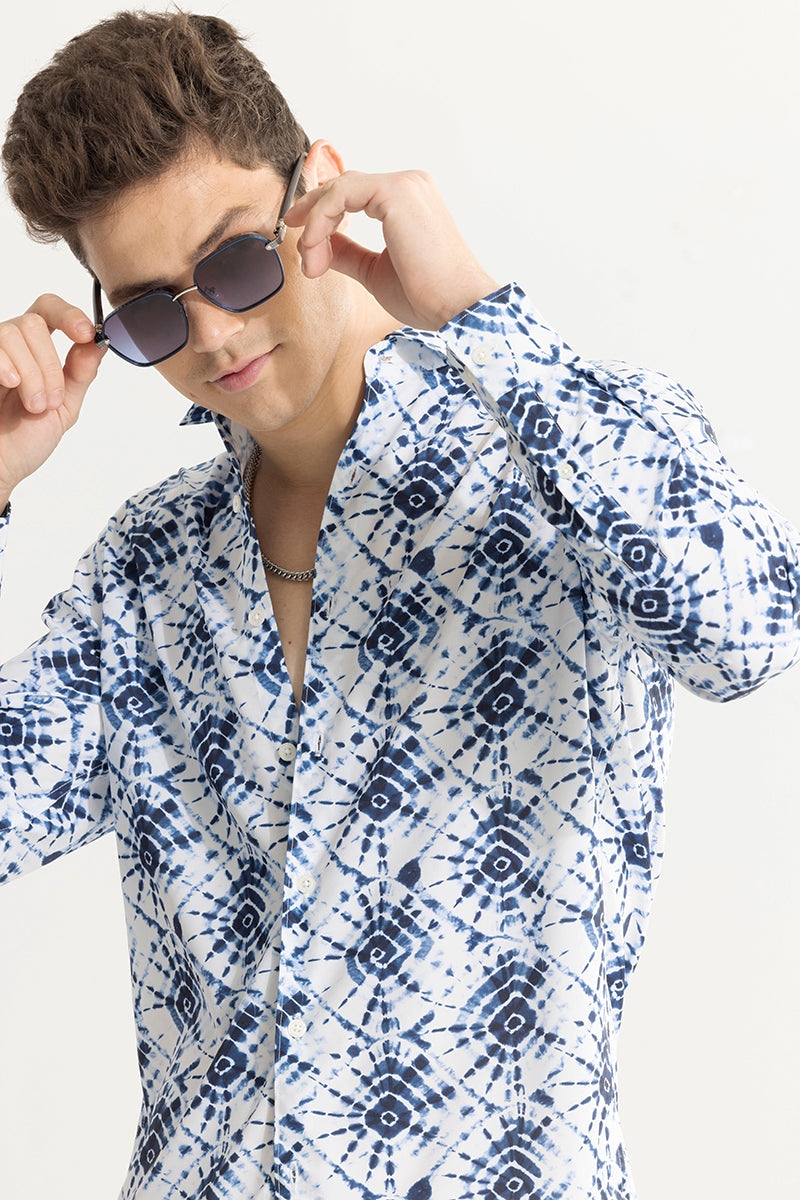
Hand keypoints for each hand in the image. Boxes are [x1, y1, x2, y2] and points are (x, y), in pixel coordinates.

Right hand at [0, 295, 104, 507]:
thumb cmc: (25, 440)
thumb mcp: (63, 408)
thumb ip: (80, 375)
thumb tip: (99, 342)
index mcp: (35, 350)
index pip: (50, 310)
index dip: (69, 314)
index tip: (85, 334)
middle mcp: (11, 346)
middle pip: (34, 322)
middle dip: (50, 364)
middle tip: (50, 400)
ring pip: (13, 333)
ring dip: (31, 373)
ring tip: (32, 405)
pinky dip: (7, 365)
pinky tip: (11, 386)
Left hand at [284, 169, 499, 329]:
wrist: (456, 307)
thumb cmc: (427, 295)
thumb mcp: (374, 271)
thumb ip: (348, 253)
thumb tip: (321, 246)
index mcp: (408, 202)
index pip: (354, 194)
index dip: (322, 215)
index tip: (304, 244)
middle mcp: (408, 185)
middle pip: (343, 185)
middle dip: (311, 214)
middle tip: (297, 245)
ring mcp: (404, 185)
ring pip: (338, 189)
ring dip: (314, 225)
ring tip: (312, 262)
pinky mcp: (396, 192)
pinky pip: (341, 194)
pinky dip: (320, 220)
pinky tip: (316, 248)